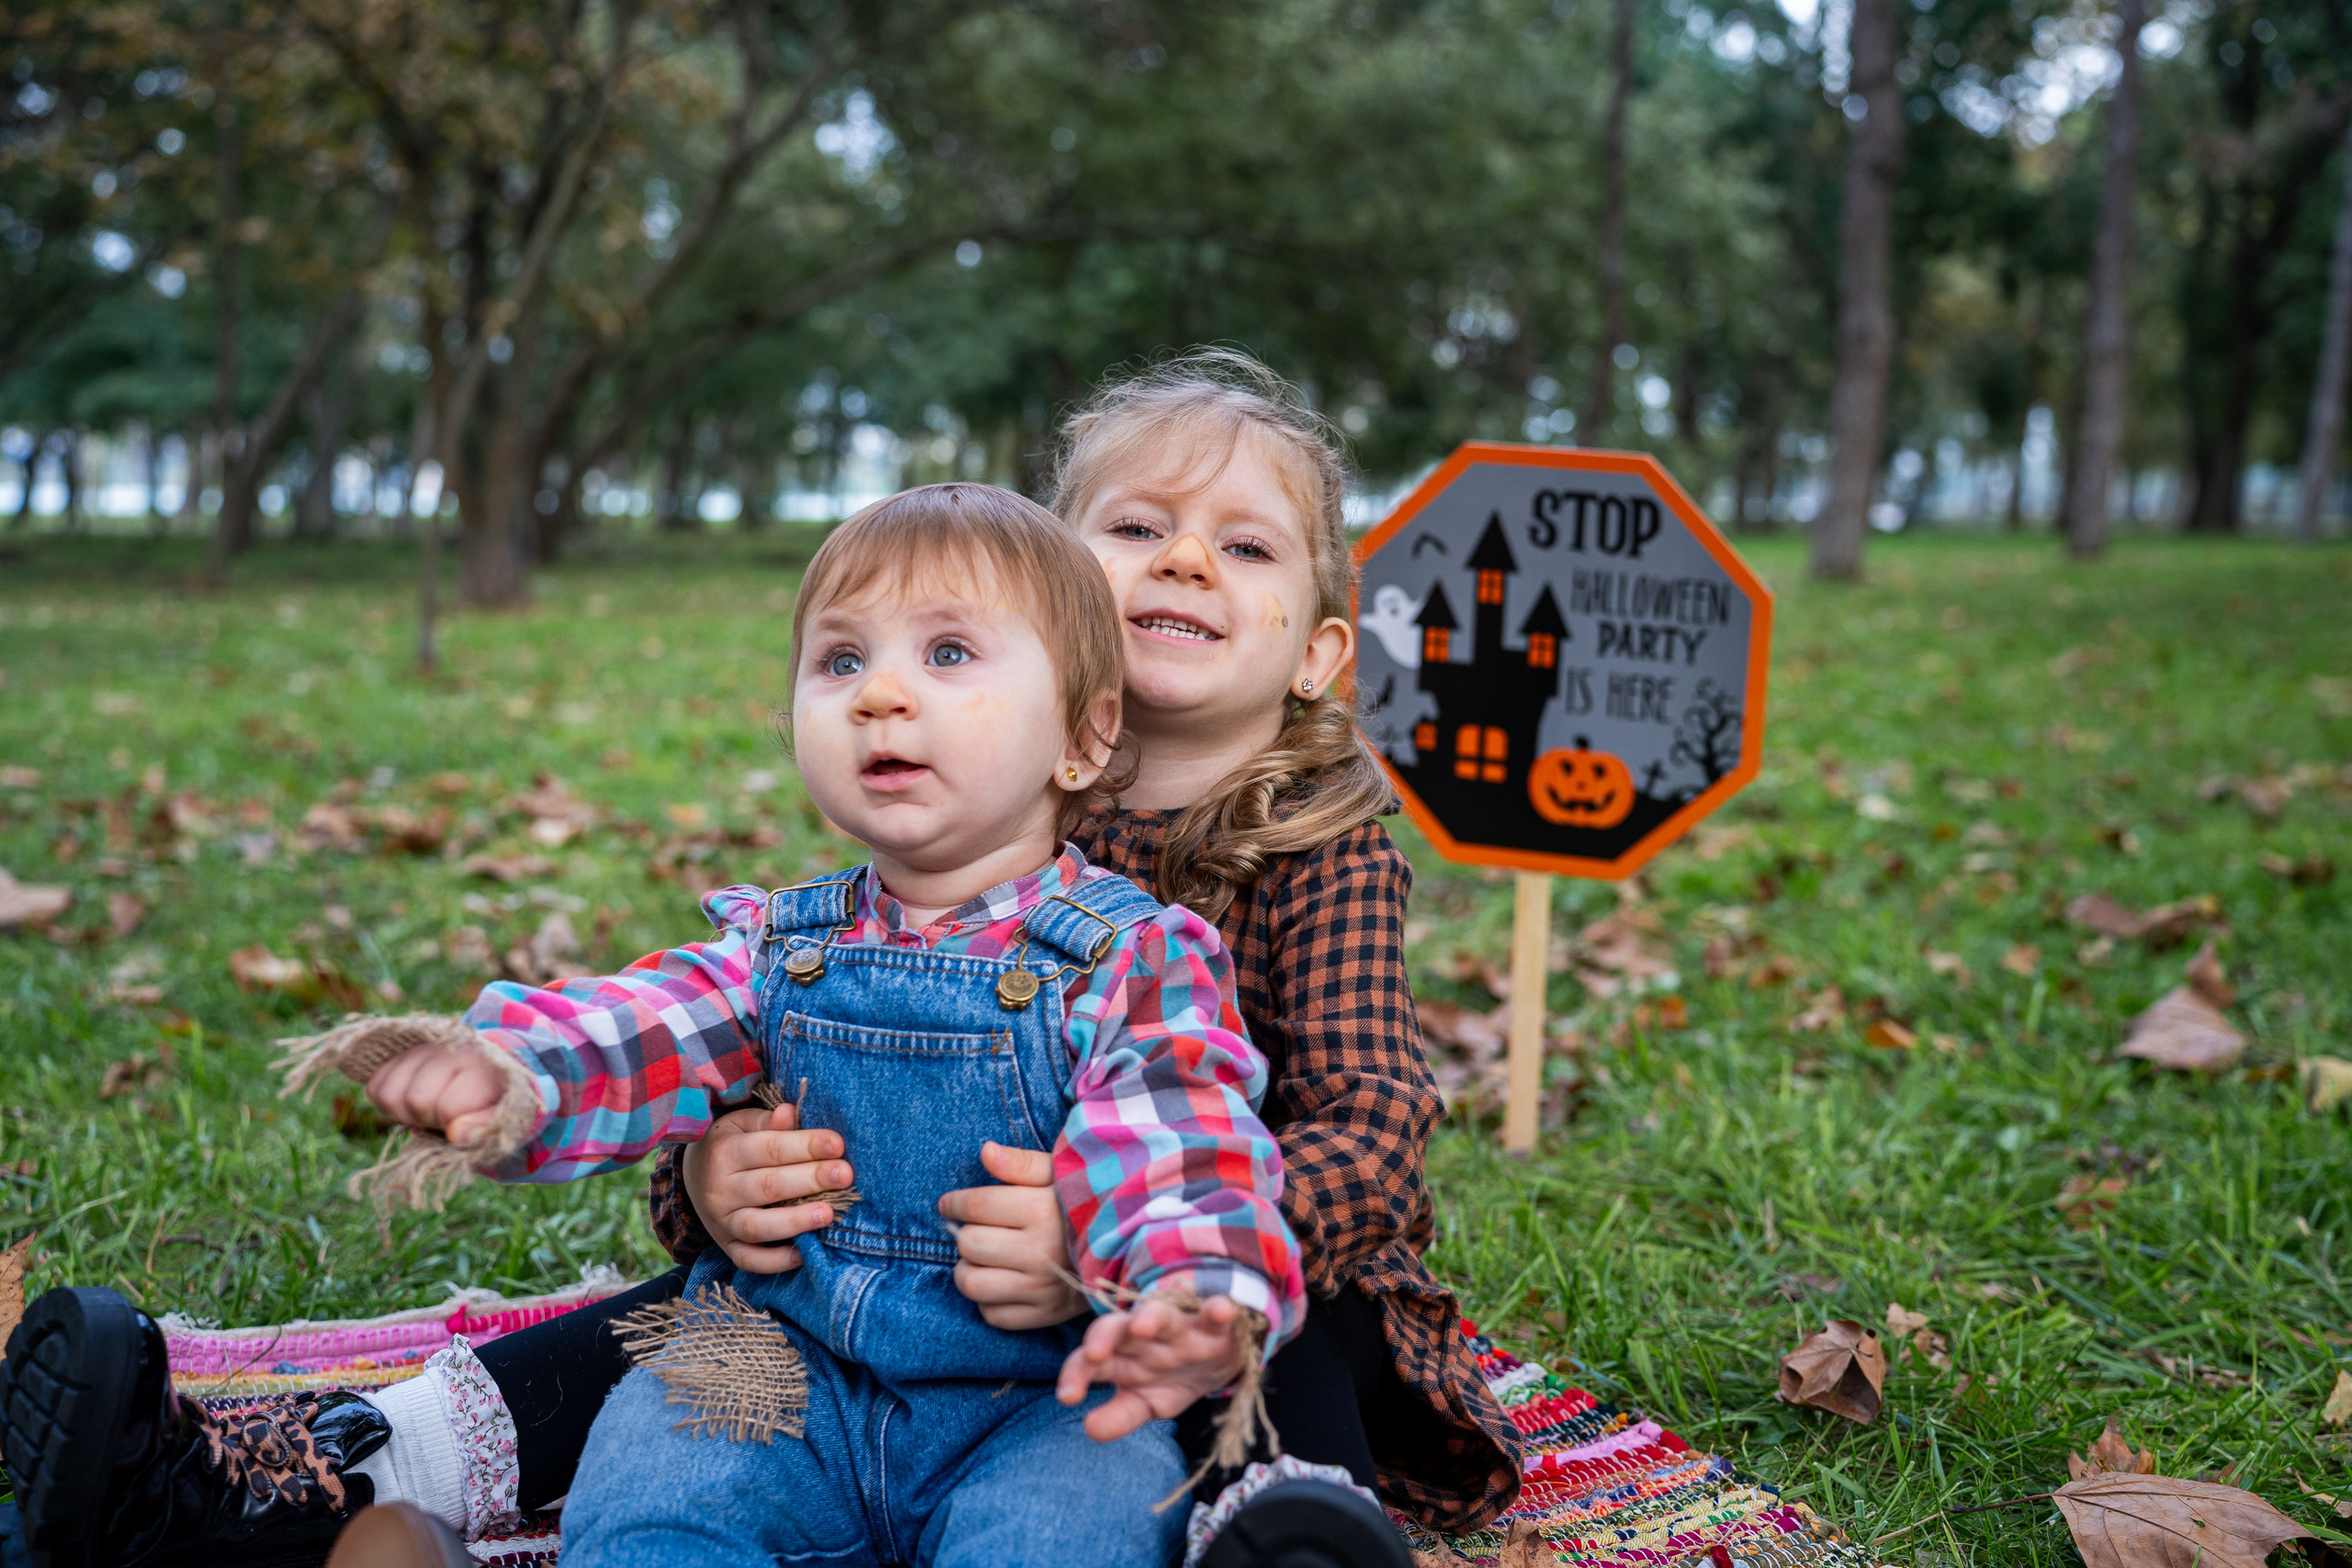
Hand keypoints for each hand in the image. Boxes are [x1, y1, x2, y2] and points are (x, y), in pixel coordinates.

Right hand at [365, 1045, 509, 1148]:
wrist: (484, 1075)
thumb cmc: (492, 1103)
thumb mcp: (500, 1119)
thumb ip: (483, 1128)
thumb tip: (457, 1134)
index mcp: (481, 1065)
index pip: (448, 1107)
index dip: (452, 1126)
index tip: (465, 1121)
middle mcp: (449, 1048)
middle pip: (416, 1100)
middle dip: (428, 1118)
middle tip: (445, 1116)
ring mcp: (421, 1047)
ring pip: (389, 1093)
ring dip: (405, 1111)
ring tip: (428, 1108)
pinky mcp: (398, 1052)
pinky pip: (375, 1086)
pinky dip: (388, 1101)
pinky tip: (410, 1098)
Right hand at [682, 1100, 855, 1273]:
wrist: (692, 1175)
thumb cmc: (731, 1142)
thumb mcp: (741, 1123)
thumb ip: (767, 1121)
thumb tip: (790, 1112)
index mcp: (724, 1152)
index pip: (769, 1149)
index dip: (805, 1146)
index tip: (838, 1144)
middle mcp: (719, 1189)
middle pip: (768, 1186)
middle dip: (810, 1180)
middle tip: (845, 1175)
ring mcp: (721, 1222)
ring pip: (757, 1227)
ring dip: (795, 1222)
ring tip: (829, 1214)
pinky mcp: (726, 1246)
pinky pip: (748, 1260)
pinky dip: (775, 1262)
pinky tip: (804, 1253)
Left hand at [938, 1142, 1084, 1329]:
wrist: (1128, 1246)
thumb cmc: (1084, 1204)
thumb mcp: (1059, 1173)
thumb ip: (1021, 1163)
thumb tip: (985, 1152)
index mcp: (1043, 1211)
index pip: (975, 1206)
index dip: (954, 1203)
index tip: (949, 1204)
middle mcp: (1041, 1252)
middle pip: (969, 1245)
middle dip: (965, 1234)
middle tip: (976, 1229)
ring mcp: (1043, 1288)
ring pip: (972, 1284)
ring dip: (968, 1269)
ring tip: (982, 1257)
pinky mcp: (1046, 1315)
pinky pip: (993, 1315)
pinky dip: (987, 1300)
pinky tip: (1001, 1281)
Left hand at [1054, 1294, 1249, 1442]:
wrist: (1219, 1356)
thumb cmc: (1174, 1377)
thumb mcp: (1147, 1403)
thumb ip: (1119, 1416)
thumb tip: (1090, 1429)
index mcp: (1122, 1355)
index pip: (1090, 1360)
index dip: (1076, 1373)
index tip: (1067, 1397)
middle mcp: (1144, 1336)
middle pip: (1116, 1328)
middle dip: (1103, 1338)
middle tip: (1093, 1355)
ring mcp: (1180, 1326)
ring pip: (1162, 1315)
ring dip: (1151, 1317)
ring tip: (1143, 1326)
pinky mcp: (1215, 1324)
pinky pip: (1214, 1312)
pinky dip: (1217, 1310)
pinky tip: (1220, 1311)